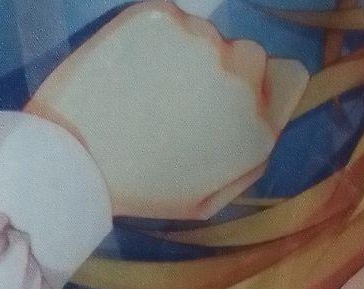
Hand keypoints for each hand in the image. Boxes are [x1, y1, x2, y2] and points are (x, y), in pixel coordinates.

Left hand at [25, 1, 308, 218]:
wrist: (78, 162)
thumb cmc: (144, 187)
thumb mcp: (210, 196)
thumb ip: (249, 155)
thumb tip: (266, 115)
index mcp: (258, 129)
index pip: (285, 78)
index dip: (259, 89)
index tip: (229, 101)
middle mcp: (240, 81)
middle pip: (250, 53)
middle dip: (225, 69)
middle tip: (184, 95)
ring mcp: (201, 43)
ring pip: (206, 35)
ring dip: (185, 53)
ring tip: (149, 88)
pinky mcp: (161, 16)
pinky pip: (169, 19)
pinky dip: (154, 37)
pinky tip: (131, 69)